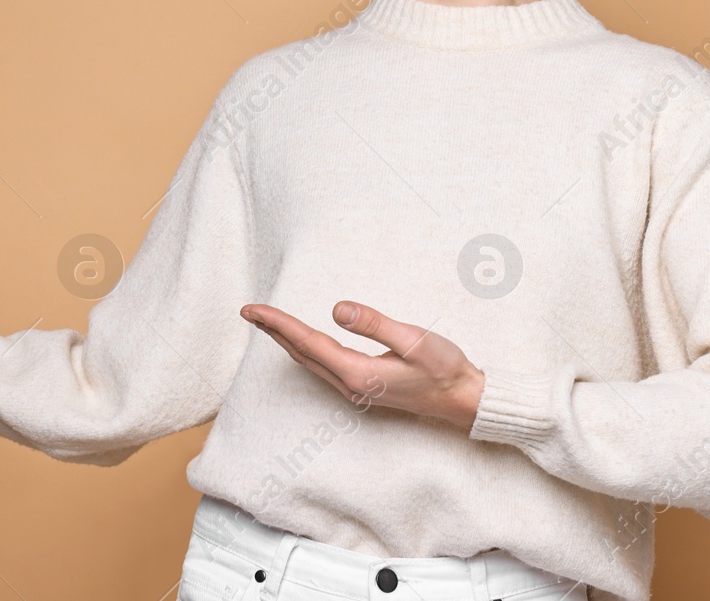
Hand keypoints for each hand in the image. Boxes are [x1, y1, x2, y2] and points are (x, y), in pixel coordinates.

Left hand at [240, 301, 486, 431]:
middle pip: (300, 354)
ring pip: (308, 362)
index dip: (277, 324)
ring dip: (285, 341)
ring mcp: (354, 390)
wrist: (462, 400)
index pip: (307, 343)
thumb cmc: (444, 368)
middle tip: (247, 311)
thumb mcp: (413, 340)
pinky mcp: (362, 388)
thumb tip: (336, 309)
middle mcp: (349, 385)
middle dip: (272, 331)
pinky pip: (321, 367)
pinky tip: (300, 342)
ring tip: (266, 322)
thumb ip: (374, 324)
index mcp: (358, 373)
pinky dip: (303, 350)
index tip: (253, 310)